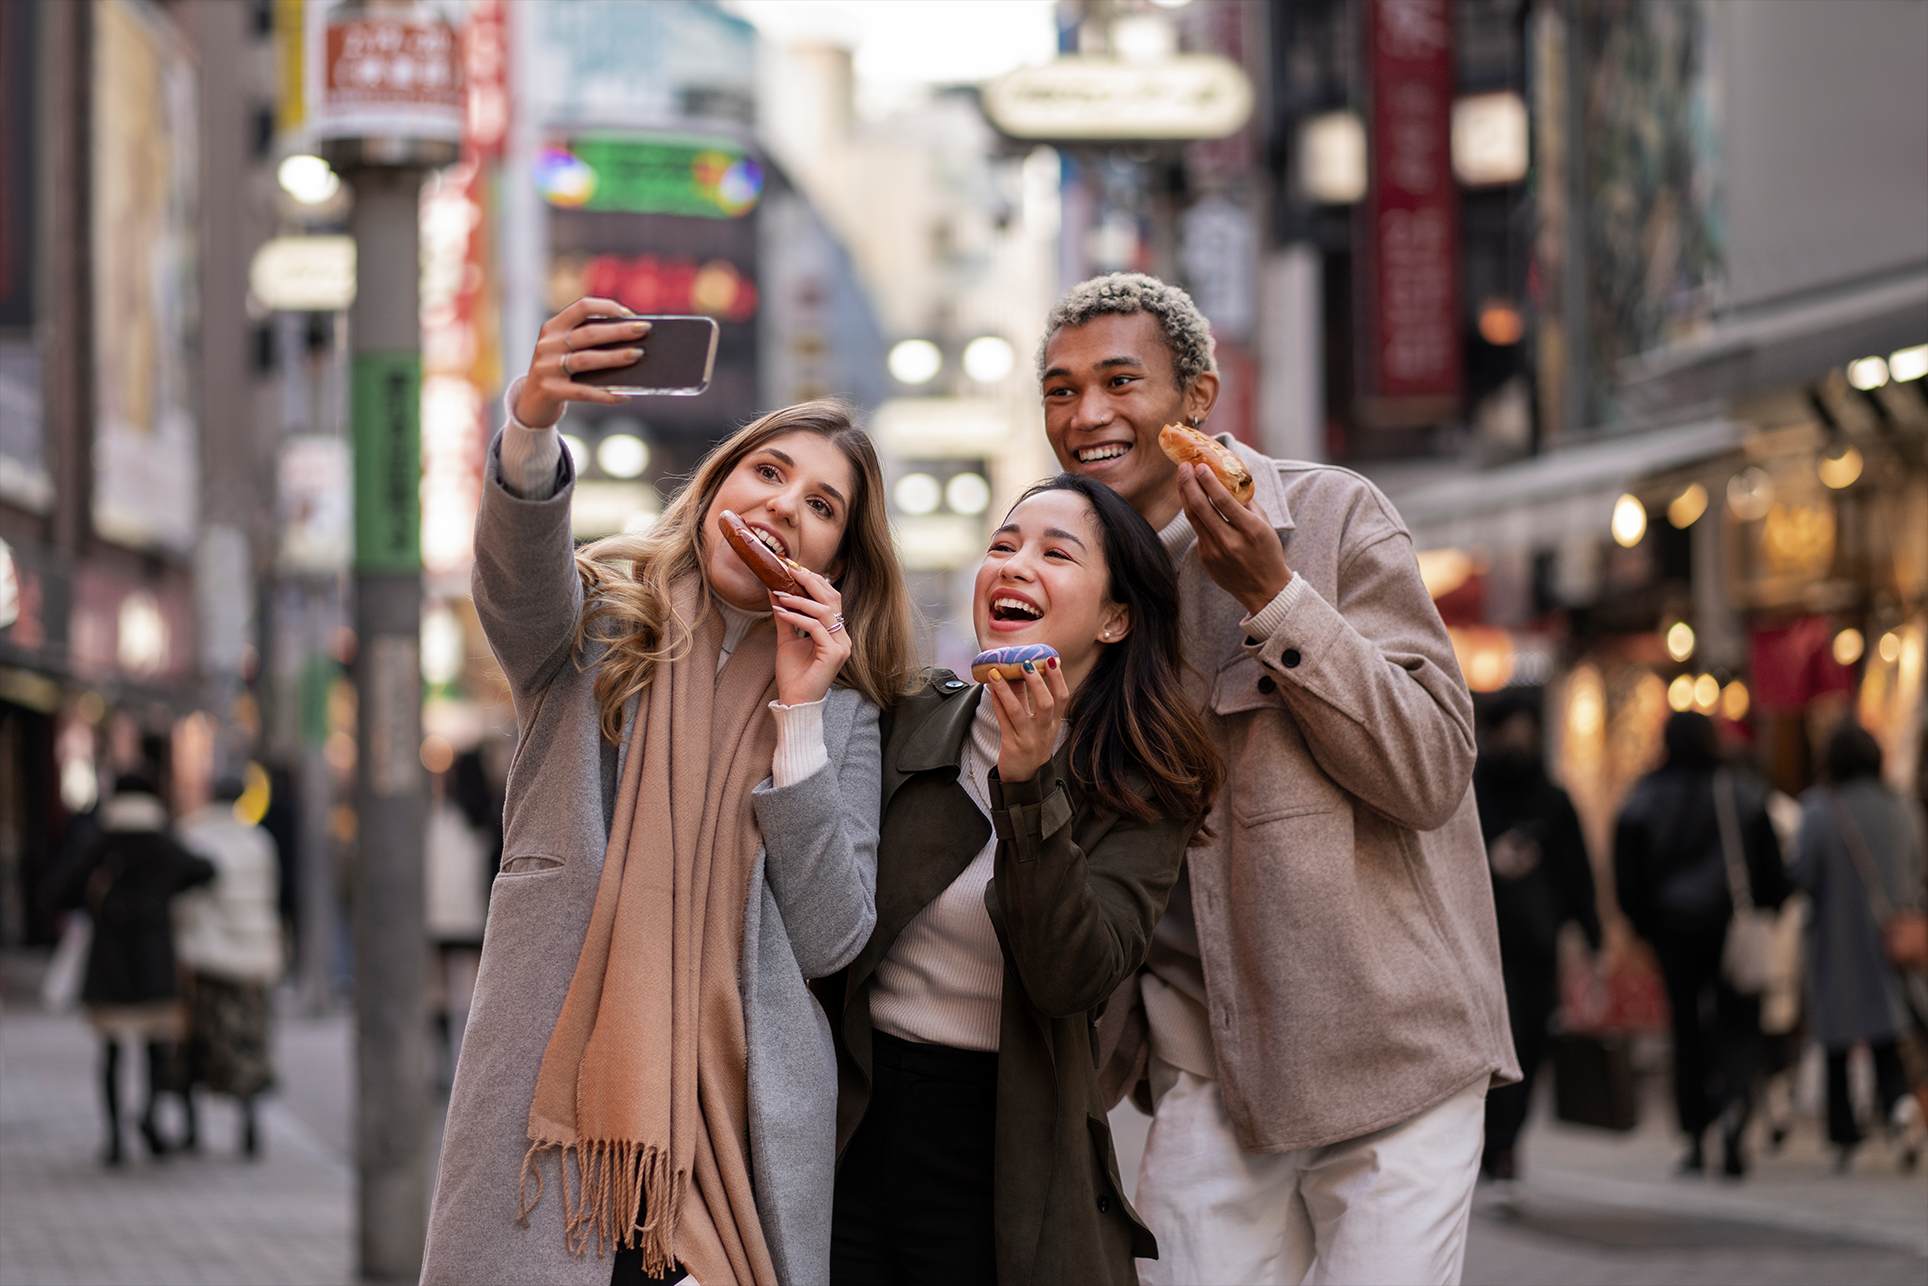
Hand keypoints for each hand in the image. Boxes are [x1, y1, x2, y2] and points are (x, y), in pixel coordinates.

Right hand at [512, 298, 651, 427]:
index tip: (629, 314)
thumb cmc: (560, 372)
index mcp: (553, 328)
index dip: (606, 307)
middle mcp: (548, 344)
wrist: (531, 403)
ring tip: (637, 355)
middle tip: (644, 330)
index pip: (581, 307)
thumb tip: (632, 342)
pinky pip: (583, 392)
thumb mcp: (566, 351)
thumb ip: (589, 343)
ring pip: (586, 360)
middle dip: (619, 331)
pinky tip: (624, 396)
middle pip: (588, 334)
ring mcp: (547, 367)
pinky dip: (606, 394)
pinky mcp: (550, 390)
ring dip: (614, 357)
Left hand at [770, 566, 850, 706]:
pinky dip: (798, 618)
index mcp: (835, 632)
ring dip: (800, 600)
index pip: (830, 598)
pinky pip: (816, 628)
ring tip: (780, 593)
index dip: (813, 581)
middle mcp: (843, 637)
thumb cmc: (793, 674)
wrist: (795, 700)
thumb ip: (785, 616)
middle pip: (832, 599)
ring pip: (825, 611)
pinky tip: (782, 612)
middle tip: (789, 570)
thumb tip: (773, 591)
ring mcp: (841, 646)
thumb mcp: (786, 639)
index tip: (792, 569)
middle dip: (810, 581)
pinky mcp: (835, 654)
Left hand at [986, 655, 1070, 783]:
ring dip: (1006, 690)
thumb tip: (1020, 672)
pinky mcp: (1012, 745)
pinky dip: (997, 703)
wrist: (1025, 777)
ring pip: (1018, 711)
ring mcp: (1028, 738)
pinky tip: (991, 689)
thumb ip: (1028, 699)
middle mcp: (1044, 730)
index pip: (1062, 698)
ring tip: (996, 673)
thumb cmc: (1031, 745)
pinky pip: (1003, 720)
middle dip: (1037, 682)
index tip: (1052, 659)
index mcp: (1053, 723)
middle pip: (1046, 703)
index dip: (1058, 678)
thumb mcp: (1037, 724)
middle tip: (1026, 663)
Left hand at [1177, 462, 1291, 616]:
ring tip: (1182, 479)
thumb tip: (1229, 479)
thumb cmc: (1267, 551)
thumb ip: (1246, 503)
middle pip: (1201, 507)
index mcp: (1249, 530)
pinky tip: (1191, 500)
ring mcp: (1215, 552)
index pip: (1222, 501)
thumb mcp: (1265, 524)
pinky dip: (1194, 513)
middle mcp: (1230, 541)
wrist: (1264, 589)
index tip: (1200, 466)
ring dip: (1185, 496)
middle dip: (1189, 484)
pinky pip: (1197, 531)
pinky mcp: (1206, 558)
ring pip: (1193, 518)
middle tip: (1183, 467)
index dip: (1208, 481)